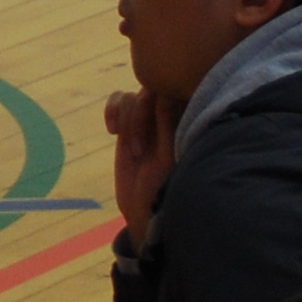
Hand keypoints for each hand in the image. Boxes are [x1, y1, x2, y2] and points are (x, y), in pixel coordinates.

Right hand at [106, 89, 180, 239]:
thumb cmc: (166, 190)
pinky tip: (111, 131)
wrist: (147, 211)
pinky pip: (118, 99)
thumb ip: (167, 125)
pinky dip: (111, 110)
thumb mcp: (169, 160)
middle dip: (139, 118)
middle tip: (137, 153)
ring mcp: (150, 118)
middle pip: (151, 89)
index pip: (175, 93)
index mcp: (190, 120)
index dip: (159, 107)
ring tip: (132, 153)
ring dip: (127, 123)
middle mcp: (172, 115)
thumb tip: (163, 94)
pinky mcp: (130, 123)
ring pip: (133, 96)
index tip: (152, 140)